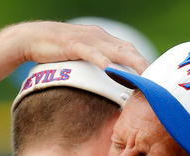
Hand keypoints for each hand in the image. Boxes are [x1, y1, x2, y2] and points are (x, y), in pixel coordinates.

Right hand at [11, 21, 149, 73]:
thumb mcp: (83, 57)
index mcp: (103, 40)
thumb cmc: (58, 51)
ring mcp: (87, 39)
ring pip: (114, 50)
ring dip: (130, 62)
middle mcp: (99, 37)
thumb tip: (109, 84)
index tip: (156, 78)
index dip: (143, 62)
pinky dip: (101, 60)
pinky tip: (110, 69)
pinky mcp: (73, 44)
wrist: (32, 38)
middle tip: (157, 79)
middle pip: (127, 49)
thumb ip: (97, 66)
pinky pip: (90, 52)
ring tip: (143, 74)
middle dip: (143, 63)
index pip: (129, 50)